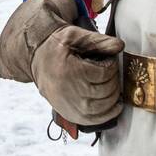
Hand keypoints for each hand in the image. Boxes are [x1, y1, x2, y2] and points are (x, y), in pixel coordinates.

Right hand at [0, 0, 124, 125]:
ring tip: (112, 84)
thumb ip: (98, 40)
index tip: (109, 60)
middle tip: (111, 71)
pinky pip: (95, 120)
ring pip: (103, 107)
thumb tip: (119, 46)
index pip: (104, 73)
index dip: (112, 65)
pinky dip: (109, 114)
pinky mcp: (69, 114)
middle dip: (114, 80)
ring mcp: (69, 106)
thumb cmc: (56, 45)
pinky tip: (115, 105)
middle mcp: (69, 91)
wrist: (36, 59)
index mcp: (70, 70)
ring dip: (114, 96)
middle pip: (106, 90)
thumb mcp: (74, 36)